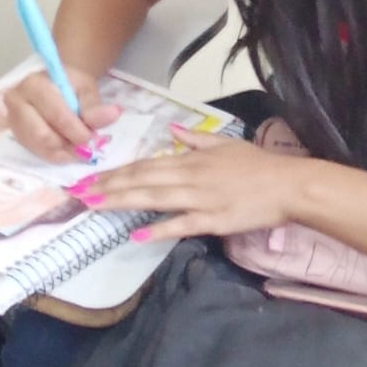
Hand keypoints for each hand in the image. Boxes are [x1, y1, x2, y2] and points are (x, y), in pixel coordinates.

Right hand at [4, 68, 121, 162]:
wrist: (55, 85)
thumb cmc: (70, 85)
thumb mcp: (86, 88)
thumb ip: (95, 105)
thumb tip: (113, 115)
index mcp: (34, 84)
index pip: (55, 114)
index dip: (76, 130)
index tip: (93, 138)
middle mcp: (17, 102)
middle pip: (42, 134)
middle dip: (69, 144)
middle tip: (88, 146)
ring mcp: (14, 120)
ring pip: (39, 146)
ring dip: (64, 152)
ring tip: (80, 147)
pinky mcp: (17, 135)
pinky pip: (38, 153)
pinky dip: (58, 156)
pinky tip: (70, 150)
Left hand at [70, 128, 306, 241]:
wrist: (289, 184)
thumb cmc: (259, 165)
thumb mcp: (226, 144)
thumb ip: (196, 140)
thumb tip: (171, 133)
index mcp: (192, 159)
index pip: (146, 165)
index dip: (116, 172)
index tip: (90, 178)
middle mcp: (190, 176)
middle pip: (142, 180)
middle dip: (107, 186)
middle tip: (77, 194)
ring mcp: (201, 199)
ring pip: (154, 198)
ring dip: (121, 201)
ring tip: (93, 205)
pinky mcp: (213, 220)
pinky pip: (181, 224)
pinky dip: (158, 228)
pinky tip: (135, 233)